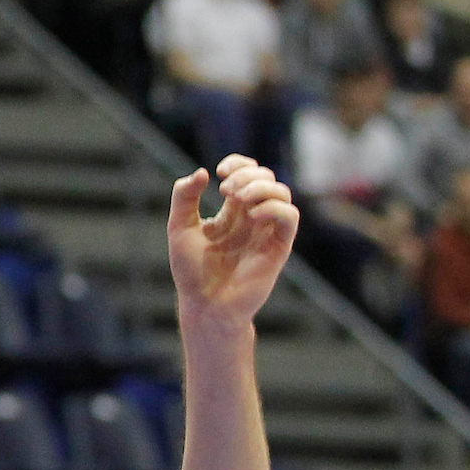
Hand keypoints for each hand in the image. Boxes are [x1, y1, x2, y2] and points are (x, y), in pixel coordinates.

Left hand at [168, 156, 297, 327]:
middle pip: (266, 179)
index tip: (220, 172)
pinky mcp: (278, 248)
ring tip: (237, 199)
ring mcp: (267, 232)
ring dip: (260, 188)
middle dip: (247, 175)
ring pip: (282, 193)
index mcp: (233, 212)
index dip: (239, 164)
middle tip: (226, 190)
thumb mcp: (179, 227)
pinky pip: (290, 217)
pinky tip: (252, 216)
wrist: (204, 305)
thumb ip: (184, 197)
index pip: (248, 174)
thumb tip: (202, 172)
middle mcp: (253, 219)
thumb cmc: (192, 271)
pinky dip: (274, 208)